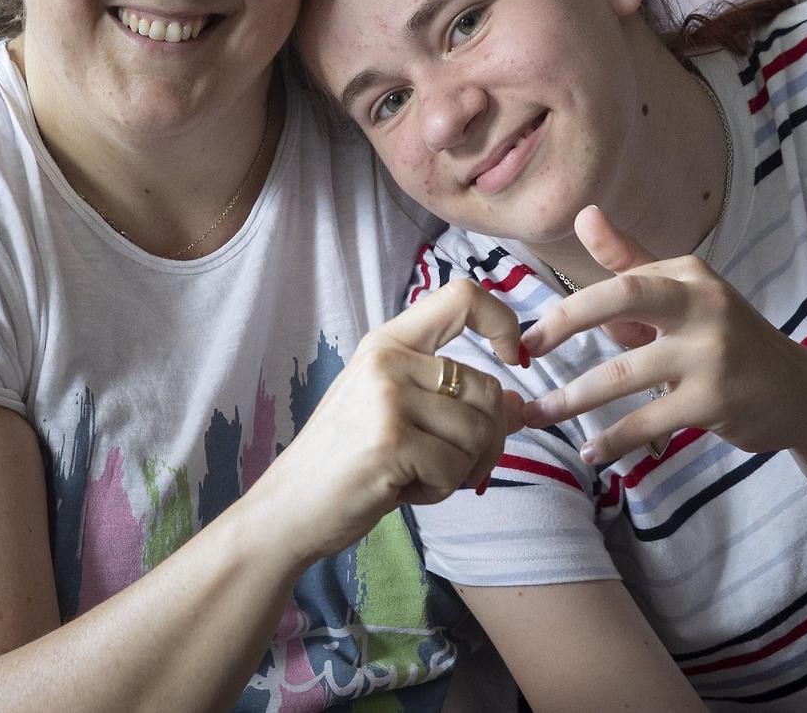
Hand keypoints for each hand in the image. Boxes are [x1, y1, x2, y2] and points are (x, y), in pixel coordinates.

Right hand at [255, 280, 524, 563]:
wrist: (287, 509)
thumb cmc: (345, 463)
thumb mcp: (397, 416)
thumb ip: (455, 402)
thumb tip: (518, 404)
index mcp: (386, 343)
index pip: (461, 297)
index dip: (501, 322)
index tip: (511, 357)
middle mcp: (386, 361)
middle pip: (487, 388)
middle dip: (486, 439)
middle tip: (448, 465)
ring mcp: (386, 398)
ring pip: (480, 432)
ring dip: (460, 469)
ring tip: (413, 474)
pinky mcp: (391, 441)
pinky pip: (456, 468)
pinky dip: (439, 490)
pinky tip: (401, 489)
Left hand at [520, 207, 806, 463]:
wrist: (799, 393)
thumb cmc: (727, 341)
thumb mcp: (685, 295)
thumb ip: (630, 261)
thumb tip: (583, 215)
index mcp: (689, 275)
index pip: (617, 283)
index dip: (569, 309)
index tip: (528, 334)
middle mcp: (702, 304)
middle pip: (621, 298)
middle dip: (566, 321)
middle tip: (524, 350)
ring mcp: (710, 354)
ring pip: (623, 373)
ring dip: (572, 398)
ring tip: (536, 415)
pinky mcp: (713, 401)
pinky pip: (647, 420)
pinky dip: (613, 439)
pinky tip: (590, 451)